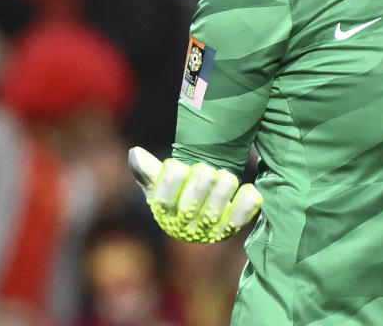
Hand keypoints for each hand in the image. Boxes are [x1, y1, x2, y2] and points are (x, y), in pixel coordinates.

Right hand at [128, 147, 262, 242]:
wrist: (199, 214)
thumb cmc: (177, 193)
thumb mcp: (159, 181)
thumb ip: (147, 169)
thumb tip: (135, 153)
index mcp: (164, 212)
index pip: (165, 194)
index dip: (175, 174)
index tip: (179, 166)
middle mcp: (185, 226)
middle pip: (195, 194)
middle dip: (203, 174)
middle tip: (205, 169)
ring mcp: (209, 229)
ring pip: (220, 199)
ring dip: (225, 181)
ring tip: (224, 176)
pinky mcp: (230, 228)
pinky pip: (241, 215)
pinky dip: (247, 200)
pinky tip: (247, 189)